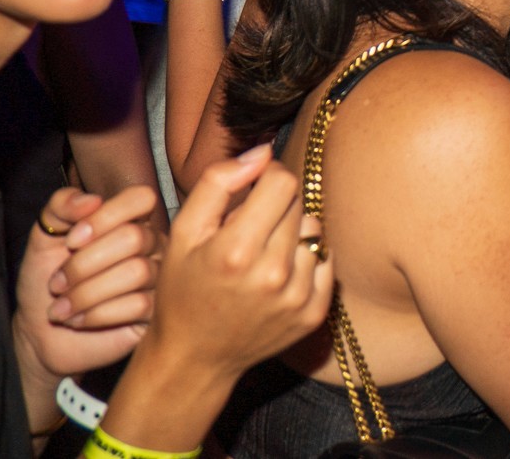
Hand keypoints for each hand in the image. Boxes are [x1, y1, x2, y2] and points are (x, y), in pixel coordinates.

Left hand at [14, 184, 161, 383]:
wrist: (39, 334)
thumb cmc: (46, 281)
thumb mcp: (44, 237)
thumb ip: (60, 207)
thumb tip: (90, 201)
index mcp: (130, 221)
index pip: (141, 199)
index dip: (105, 217)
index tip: (71, 241)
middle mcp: (152, 246)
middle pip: (134, 238)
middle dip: (84, 264)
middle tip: (57, 283)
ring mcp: (158, 279)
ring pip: (136, 273)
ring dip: (86, 293)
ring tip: (62, 307)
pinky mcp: (156, 313)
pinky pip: (138, 305)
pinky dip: (96, 314)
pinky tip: (78, 320)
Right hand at [141, 146, 332, 385]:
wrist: (194, 357)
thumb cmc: (183, 290)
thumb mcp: (183, 232)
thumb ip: (218, 183)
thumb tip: (262, 152)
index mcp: (236, 251)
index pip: (283, 182)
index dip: (268, 176)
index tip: (253, 188)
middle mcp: (273, 275)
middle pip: (298, 204)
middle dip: (276, 206)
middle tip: (250, 228)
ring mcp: (297, 297)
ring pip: (313, 230)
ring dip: (292, 232)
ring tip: (263, 252)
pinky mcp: (314, 314)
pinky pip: (325, 260)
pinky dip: (307, 259)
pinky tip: (280, 273)